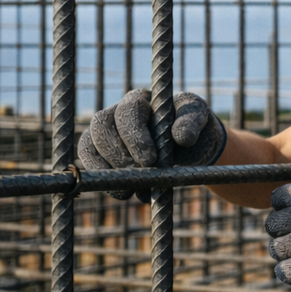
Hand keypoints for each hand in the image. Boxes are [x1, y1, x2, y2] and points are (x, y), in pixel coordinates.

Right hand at [77, 89, 227, 199]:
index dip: (135, 136)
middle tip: (138, 173)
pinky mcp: (100, 151)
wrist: (191, 147)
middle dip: (118, 153)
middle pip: (101, 125)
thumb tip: (182, 137)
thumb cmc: (194, 128)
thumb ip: (193, 123)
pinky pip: (89, 161)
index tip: (150, 160)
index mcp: (142, 99)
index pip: (128, 110)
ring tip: (133, 188)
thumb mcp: (200, 119)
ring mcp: (106, 132)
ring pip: (89, 144)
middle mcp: (117, 112)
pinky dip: (102, 178)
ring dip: (108, 168)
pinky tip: (124, 192)